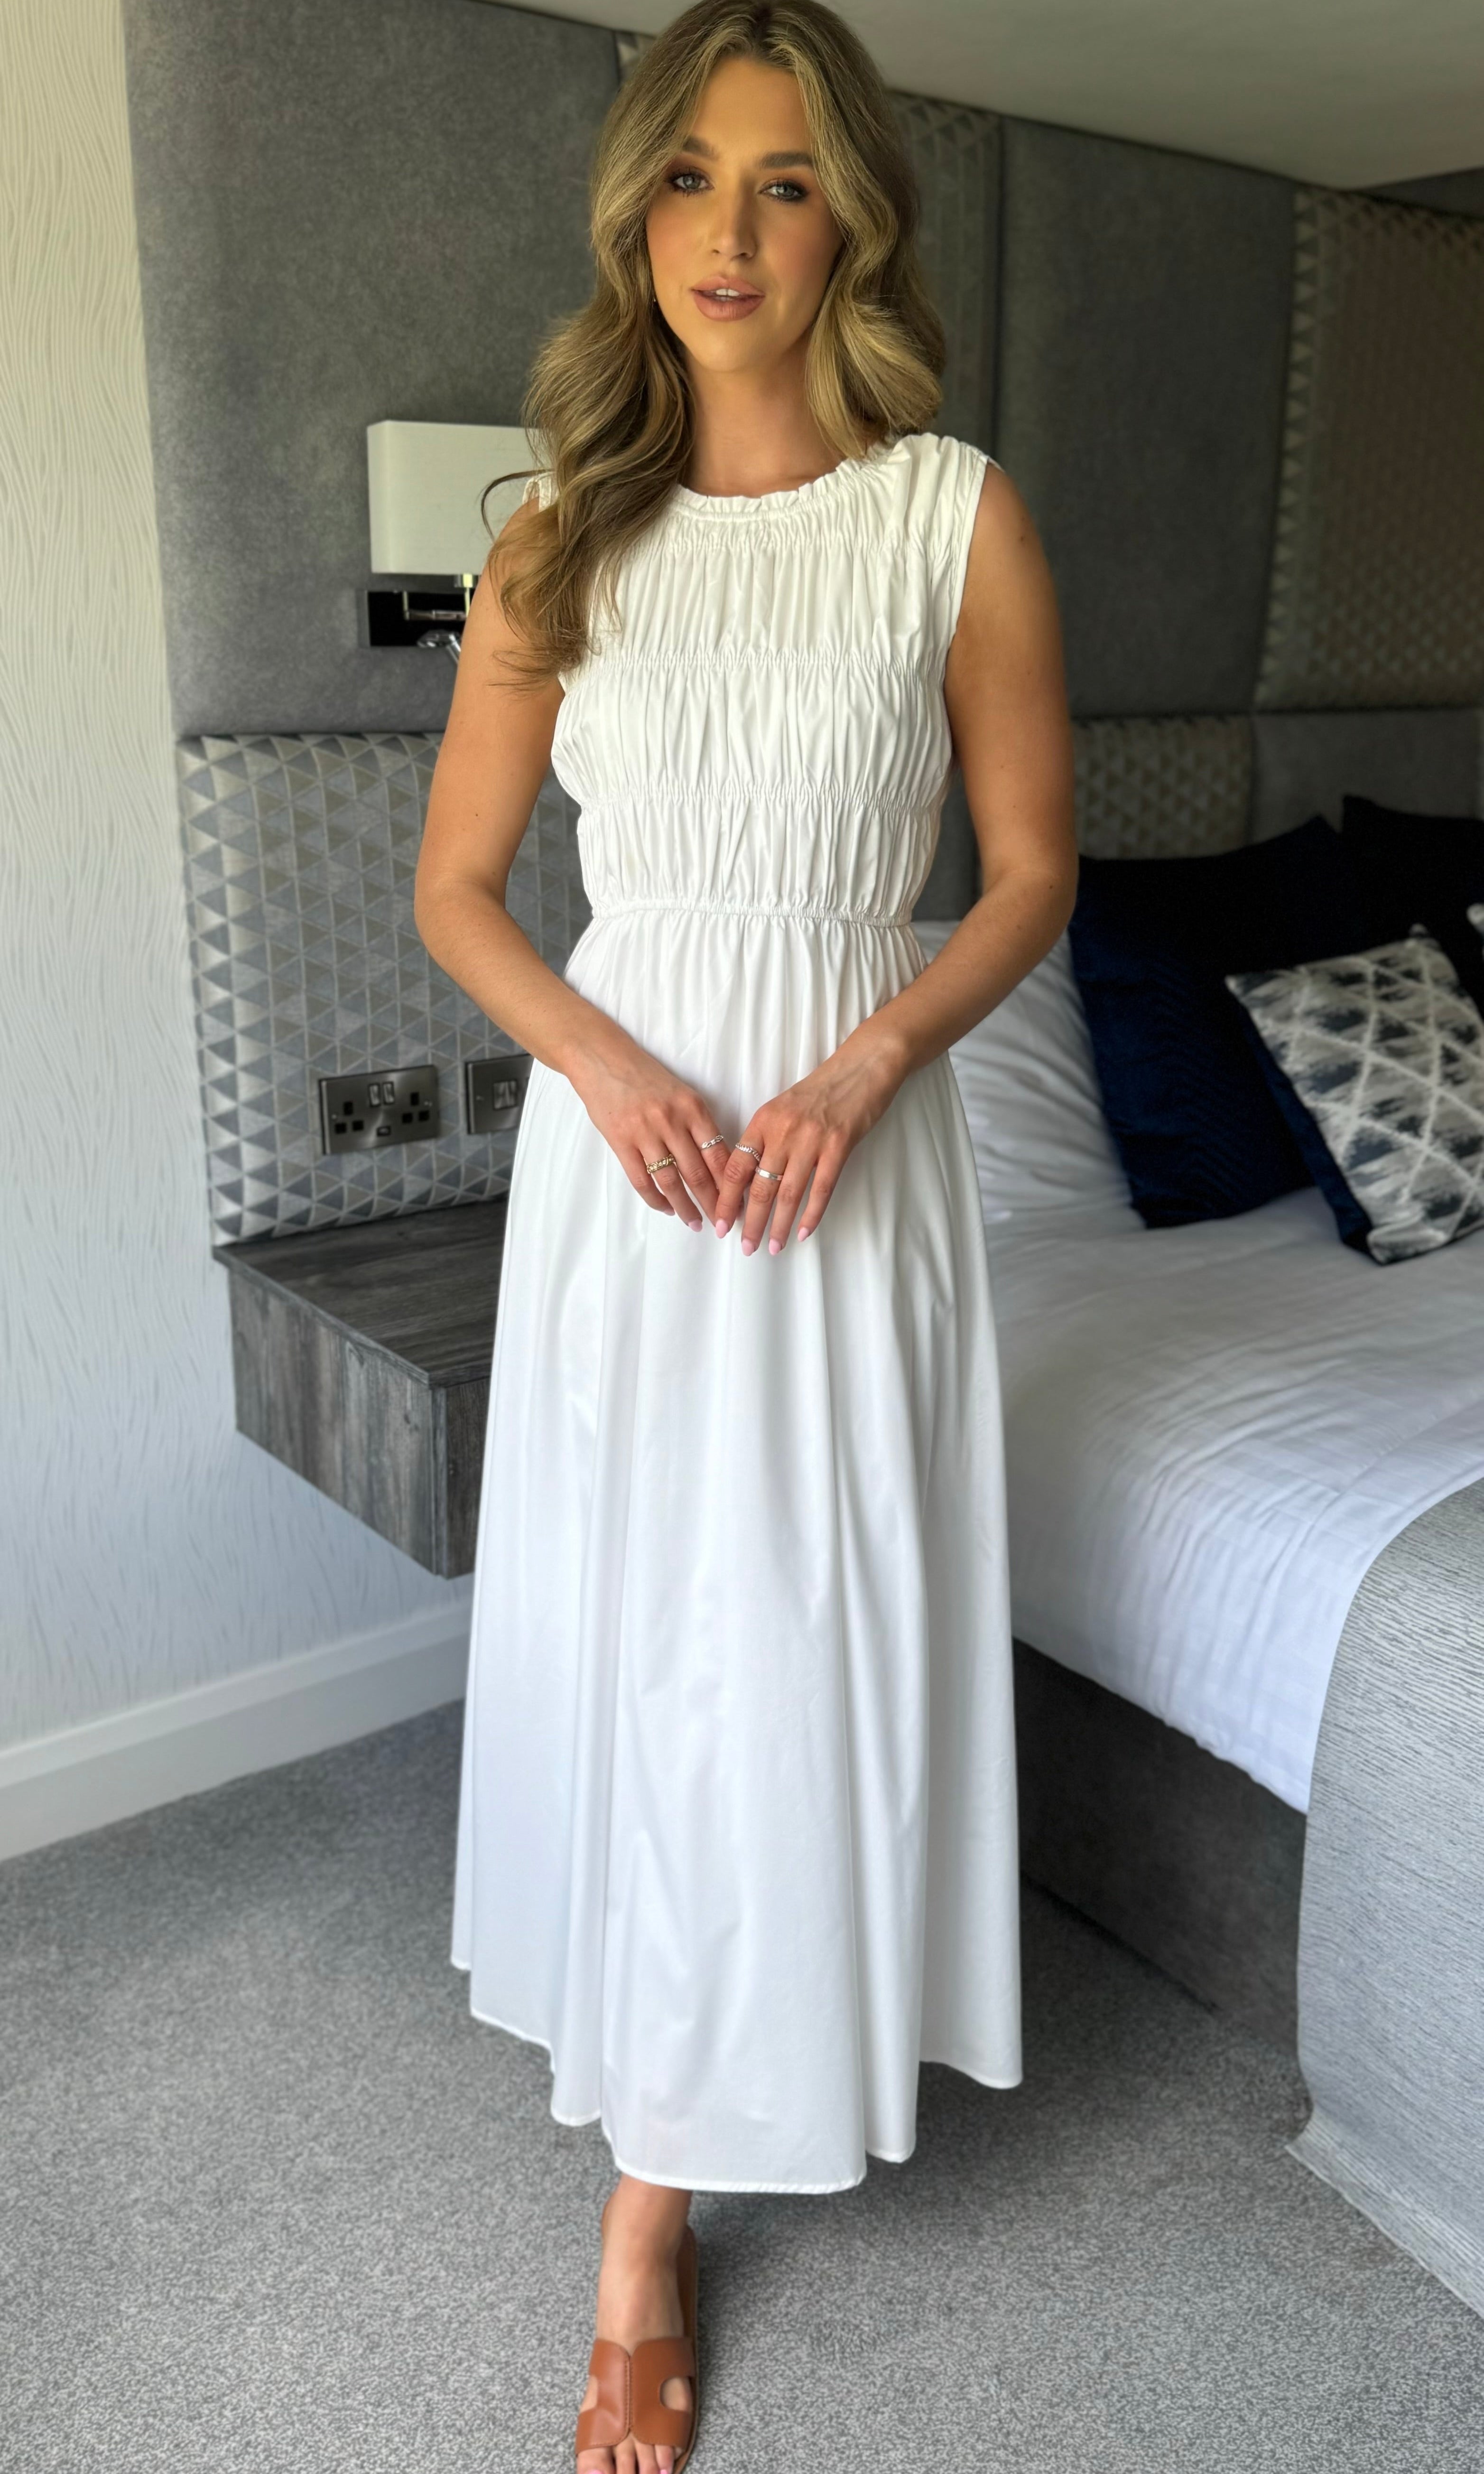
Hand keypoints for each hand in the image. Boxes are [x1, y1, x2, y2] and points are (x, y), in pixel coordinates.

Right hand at [569, 1036, 731, 1228]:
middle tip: (723, 1223)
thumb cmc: (645, 1078)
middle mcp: (671, 1121)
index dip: (731, 1183)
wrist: (603, 1059)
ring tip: (694, 1222)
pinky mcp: (620, 1141)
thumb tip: (717, 1164)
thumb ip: (697, 1125)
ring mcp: (644, 1132)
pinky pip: (641, 1180)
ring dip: (684, 1207)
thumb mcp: (681, 1094)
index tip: (740, 1202)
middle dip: (713, 1203)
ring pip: (670, 1181)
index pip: (719, 1154)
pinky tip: (665, 1208)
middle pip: (698, 1173)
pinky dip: (655, 1199)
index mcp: (693, 1108)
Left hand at [714, 1035, 907, 1254]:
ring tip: (773, 1248)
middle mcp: (782, 1131)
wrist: (861, 1068)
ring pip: (788, 1193)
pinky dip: (811, 1214)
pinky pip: (821, 1189)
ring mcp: (811, 1139)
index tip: (720, 1223)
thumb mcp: (783, 1110)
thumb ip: (766, 1141)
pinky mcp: (839, 1147)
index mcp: (763, 1121)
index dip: (727, 1199)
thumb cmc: (821, 1091)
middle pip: (759, 1186)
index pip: (736, 1167)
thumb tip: (750, 1181)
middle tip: (745, 1247)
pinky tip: (803, 1233)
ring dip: (778, 1225)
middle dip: (750, 1222)